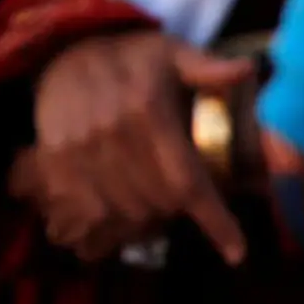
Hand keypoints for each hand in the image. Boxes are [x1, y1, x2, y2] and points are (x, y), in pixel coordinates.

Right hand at [20, 31, 255, 265]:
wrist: (64, 51)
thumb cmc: (130, 58)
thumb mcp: (172, 52)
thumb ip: (208, 68)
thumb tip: (247, 71)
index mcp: (148, 110)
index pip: (187, 179)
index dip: (215, 220)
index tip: (236, 252)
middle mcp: (113, 134)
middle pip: (158, 203)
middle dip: (179, 212)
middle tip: (185, 203)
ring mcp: (80, 152)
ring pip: (124, 214)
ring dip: (146, 223)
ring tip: (156, 211)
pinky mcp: (56, 164)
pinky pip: (87, 213)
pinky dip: (108, 227)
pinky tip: (121, 221)